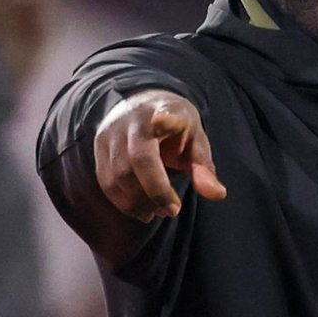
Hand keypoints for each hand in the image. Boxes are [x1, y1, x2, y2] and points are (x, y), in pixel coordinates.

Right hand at [94, 90, 226, 222]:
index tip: (162, 121)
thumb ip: (204, 167)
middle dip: (156, 191)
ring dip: (138, 201)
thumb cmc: (174, 127)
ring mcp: (111, 132)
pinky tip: (141, 210)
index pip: (166, 115)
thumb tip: (218, 195)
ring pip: (118, 175)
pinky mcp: (98, 146)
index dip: (165, 120)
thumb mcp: (194, 140)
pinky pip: (106, 182)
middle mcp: (133, 120)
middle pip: (138, 159)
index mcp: (165, 111)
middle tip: (173, 210)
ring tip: (159, 212)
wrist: (141, 105)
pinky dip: (123, 202)